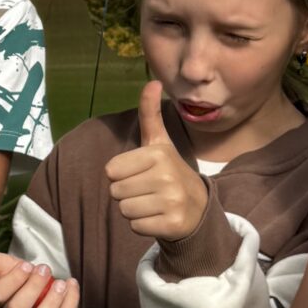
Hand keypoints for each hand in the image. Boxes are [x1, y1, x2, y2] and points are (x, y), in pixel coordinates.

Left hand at [103, 82, 208, 242]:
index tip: (142, 173)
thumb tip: (152, 81)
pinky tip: (159, 216)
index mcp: (158, 154)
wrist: (197, 207)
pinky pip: (135, 227)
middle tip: (148, 190)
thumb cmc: (168, 172)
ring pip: (124, 210)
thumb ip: (150, 113)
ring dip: (134, 209)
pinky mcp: (172, 225)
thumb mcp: (159, 142)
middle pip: (115, 192)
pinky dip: (144, 225)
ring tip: (153, 202)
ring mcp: (172, 202)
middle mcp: (166, 176)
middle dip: (127, 193)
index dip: (122, 174)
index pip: (110, 171)